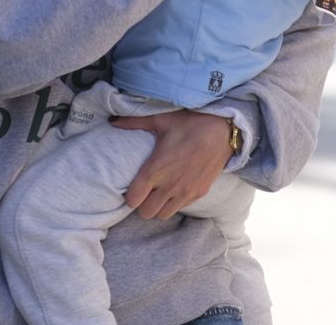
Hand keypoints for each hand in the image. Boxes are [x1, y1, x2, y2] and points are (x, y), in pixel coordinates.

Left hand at [111, 110, 231, 219]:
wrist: (223, 131)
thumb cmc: (191, 124)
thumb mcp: (161, 120)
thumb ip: (134, 122)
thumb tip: (112, 120)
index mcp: (156, 169)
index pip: (133, 200)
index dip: (129, 196)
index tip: (131, 188)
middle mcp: (169, 185)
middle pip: (146, 213)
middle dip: (142, 204)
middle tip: (144, 192)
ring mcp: (185, 192)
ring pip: (163, 215)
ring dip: (158, 207)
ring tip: (159, 193)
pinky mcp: (198, 194)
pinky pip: (180, 208)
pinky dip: (174, 203)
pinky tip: (175, 189)